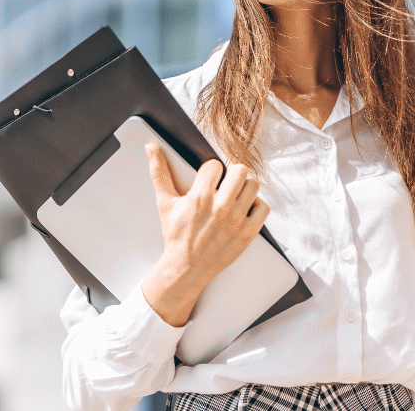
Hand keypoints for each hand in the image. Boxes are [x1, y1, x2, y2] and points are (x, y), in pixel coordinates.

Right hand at [140, 144, 268, 325]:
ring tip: (236, 195)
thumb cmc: (175, 235)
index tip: (208, 180)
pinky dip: (256, 206)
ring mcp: (236, 220)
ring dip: (245, 188)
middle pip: (240, 170)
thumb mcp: (165, 203)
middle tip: (226, 184)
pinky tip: (245, 209)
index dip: (211, 171)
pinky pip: (263, 208)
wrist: (185, 268)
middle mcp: (220, 207)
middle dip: (232, 174)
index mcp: (200, 197)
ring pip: (253, 185)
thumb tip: (151, 146)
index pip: (215, 165)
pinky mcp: (248, 233)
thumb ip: (159, 172)